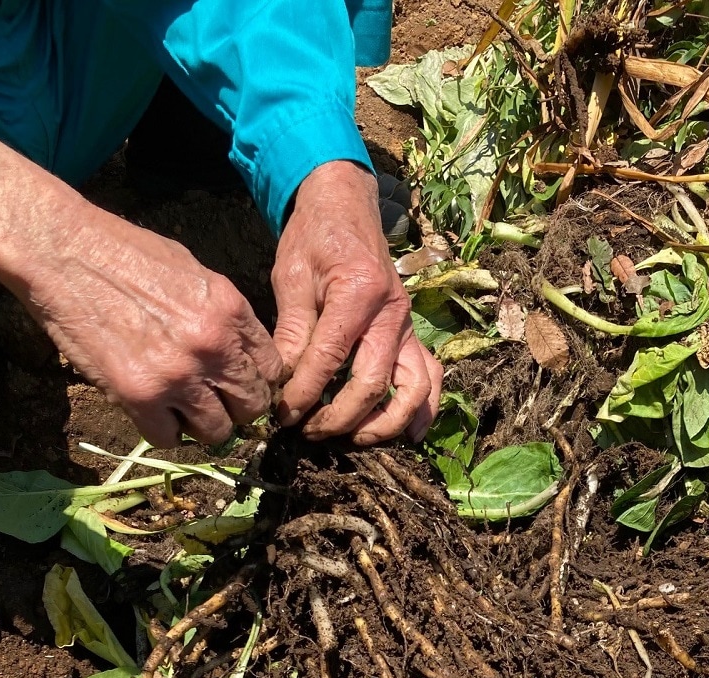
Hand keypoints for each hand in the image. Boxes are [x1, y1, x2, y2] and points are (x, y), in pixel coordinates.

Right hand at [0, 133, 281, 446]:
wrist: (62, 250)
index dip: (256, 381)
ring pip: (216, 431)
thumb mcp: (194, 272)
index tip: (238, 383)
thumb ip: (225, 315)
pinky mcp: (139, 395)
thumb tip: (242, 352)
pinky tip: (152, 412)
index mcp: (231, 310)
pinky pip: (168, 439)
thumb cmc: (124, 252)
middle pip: (252, 406)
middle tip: (214, 402)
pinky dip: (163, 432)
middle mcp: (213, 346)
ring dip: (202, 426)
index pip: (272, 369)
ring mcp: (178, 374)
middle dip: (237, 408)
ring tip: (182, 410)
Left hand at [272, 160, 441, 443]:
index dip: (303, 394)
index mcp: (358, 292)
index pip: (330, 359)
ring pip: (412, 389)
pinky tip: (406, 436)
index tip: (282, 414)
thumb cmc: (316, 239)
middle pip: (372, 384)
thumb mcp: (292, 277)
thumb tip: (279, 383)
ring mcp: (408, 327)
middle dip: (338, 418)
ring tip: (351, 440)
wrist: (347, 207)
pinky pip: (429, 379)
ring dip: (383, 424)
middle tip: (307, 431)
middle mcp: (392, 313)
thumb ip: (291, 331)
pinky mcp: (413, 335)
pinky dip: (422, 411)